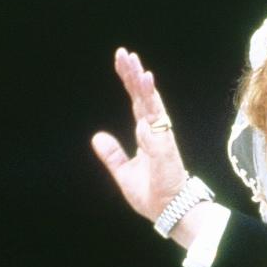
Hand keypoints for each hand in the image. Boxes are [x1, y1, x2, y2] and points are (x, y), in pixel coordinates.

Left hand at [91, 47, 188, 221]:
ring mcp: (163, 142)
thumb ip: (113, 154)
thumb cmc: (152, 193)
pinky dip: (150, 124)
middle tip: (126, 54)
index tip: (122, 60)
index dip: (130, 80)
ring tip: (141, 71)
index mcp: (147, 134)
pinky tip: (143, 108)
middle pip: (145, 98)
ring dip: (147, 90)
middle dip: (136, 76)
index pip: (137, 101)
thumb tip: (97, 137)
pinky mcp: (167, 155)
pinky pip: (157, 137)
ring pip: (154, 110)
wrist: (169, 212)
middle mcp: (156, 133)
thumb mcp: (123, 172)